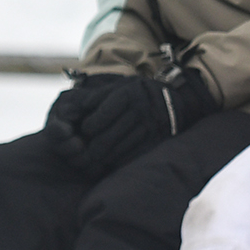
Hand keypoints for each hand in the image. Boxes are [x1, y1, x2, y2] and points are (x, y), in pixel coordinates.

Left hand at [49, 73, 217, 174]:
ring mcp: (150, 128)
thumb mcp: (119, 86)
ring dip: (104, 157)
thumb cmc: (137, 94)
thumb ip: (97, 96)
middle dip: (92, 147)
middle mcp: (141, 110)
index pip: (98, 119)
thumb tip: (75, 108)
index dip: (88, 127)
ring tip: (100, 154)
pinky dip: (118, 162)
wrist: (173, 101)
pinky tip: (114, 158)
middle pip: (104, 140)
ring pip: (115, 153)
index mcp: (128, 93)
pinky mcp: (156, 143)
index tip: (86, 129)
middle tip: (88, 147)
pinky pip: (129, 160)